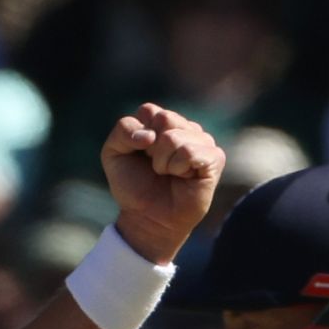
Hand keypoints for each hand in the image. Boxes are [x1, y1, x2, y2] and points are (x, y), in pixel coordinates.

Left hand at [101, 103, 223, 264]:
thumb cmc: (133, 186)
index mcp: (162, 122)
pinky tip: (182, 177)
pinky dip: (178, 167)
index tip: (140, 155)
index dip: (137, 136)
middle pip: (164, 118)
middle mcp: (184, 127)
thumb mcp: (113, 154)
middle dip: (150, 148)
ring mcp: (202, 141)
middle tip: (155, 166)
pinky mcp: (215, 158)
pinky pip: (191, 152)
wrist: (147, 218)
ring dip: (163, 162)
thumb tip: (150, 134)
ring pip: (175, 137)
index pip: (149, 111)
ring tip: (168, 174)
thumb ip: (123, 131)